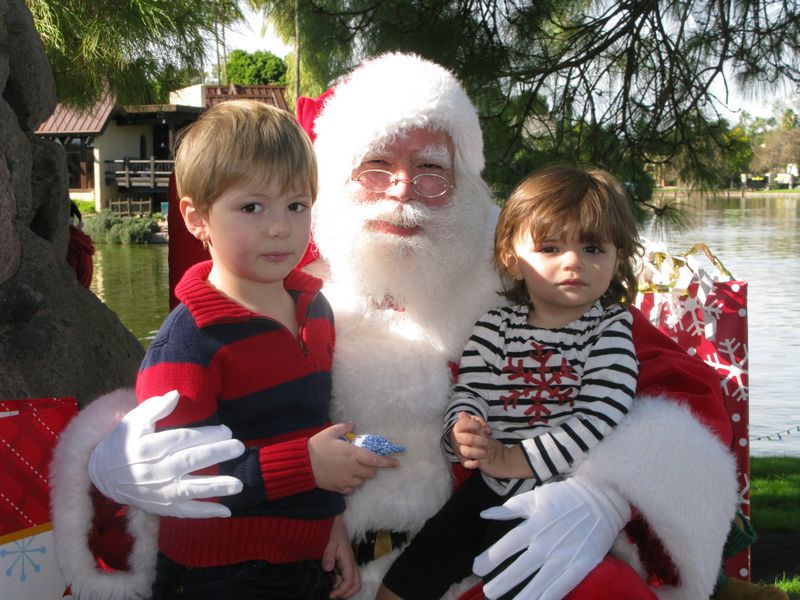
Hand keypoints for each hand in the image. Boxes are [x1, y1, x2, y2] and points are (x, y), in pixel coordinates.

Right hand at [88, 390, 245, 517]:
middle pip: (190, 461)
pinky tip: (226, 512)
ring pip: (191, 489)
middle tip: (239, 447)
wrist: (103, 475)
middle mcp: (156, 470)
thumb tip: (176, 394)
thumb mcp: (134, 421)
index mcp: (149, 447)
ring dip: (216, 487)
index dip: (206, 435)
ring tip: (239, 484)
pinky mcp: (162, 507)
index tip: (226, 430)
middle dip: (216, 453)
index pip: (182, 439)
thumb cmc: (124, 443)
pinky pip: (186, 512)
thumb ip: (155, 407)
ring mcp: (160, 492)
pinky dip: (205, 513)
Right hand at [308, 423, 398, 493]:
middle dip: (371, 468)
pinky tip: (347, 478)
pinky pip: (352, 489)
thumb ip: (343, 427)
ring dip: (362, 475)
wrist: (302, 464)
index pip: (374, 460)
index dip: (387, 462)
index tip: (396, 463)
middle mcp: (352, 469)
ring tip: (354, 469)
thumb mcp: (329, 432)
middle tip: (365, 462)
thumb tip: (353, 424)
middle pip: (370, 472)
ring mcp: (345, 480)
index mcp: (352, 454)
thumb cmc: (316, 446)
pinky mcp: (338, 488)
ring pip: (362, 481)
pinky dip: (353, 484)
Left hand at [323, 514, 359, 598]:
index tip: (331, 595)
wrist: (335, 521)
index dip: (342, 591)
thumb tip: (328, 569)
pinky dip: (340, 584)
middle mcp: (350, 563)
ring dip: (344, 589)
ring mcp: (348, 563)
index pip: (350, 581)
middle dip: (348, 593)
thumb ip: (328, 555)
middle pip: (356, 584)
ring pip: (352, 581)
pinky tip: (330, 583)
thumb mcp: (329, 541)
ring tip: (332, 592)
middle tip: (334, 596)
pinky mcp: (343, 562)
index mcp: (348, 560)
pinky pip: (346, 577)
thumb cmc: (333, 530)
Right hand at [450, 412, 491, 468]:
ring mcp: (458, 450)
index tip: (482, 427)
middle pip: (468, 439)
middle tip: (487, 442)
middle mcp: (456, 439)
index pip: (463, 424)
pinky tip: (479, 461)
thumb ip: (474, 419)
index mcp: (458, 428)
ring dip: (478, 452)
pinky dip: (472, 464)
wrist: (477, 443)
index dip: (474, 425)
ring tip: (486, 451)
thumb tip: (463, 414)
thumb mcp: (477, 422)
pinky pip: (465, 464)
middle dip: (480, 440)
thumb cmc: (475, 430)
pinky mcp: (462, 460)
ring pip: (466, 452)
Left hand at [473, 476, 629, 599]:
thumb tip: (485, 514)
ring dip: (525, 595)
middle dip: (503, 581)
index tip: (477, 568)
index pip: (509, 544)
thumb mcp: (535, 497)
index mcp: (535, 523)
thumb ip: (510, 508)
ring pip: (541, 581)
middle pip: (522, 567)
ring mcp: (565, 555)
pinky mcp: (582, 565)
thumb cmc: (564, 496)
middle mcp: (548, 542)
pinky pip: (563, 586)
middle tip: (488, 593)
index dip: (491, 557)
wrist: (602, 498)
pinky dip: (549, 596)